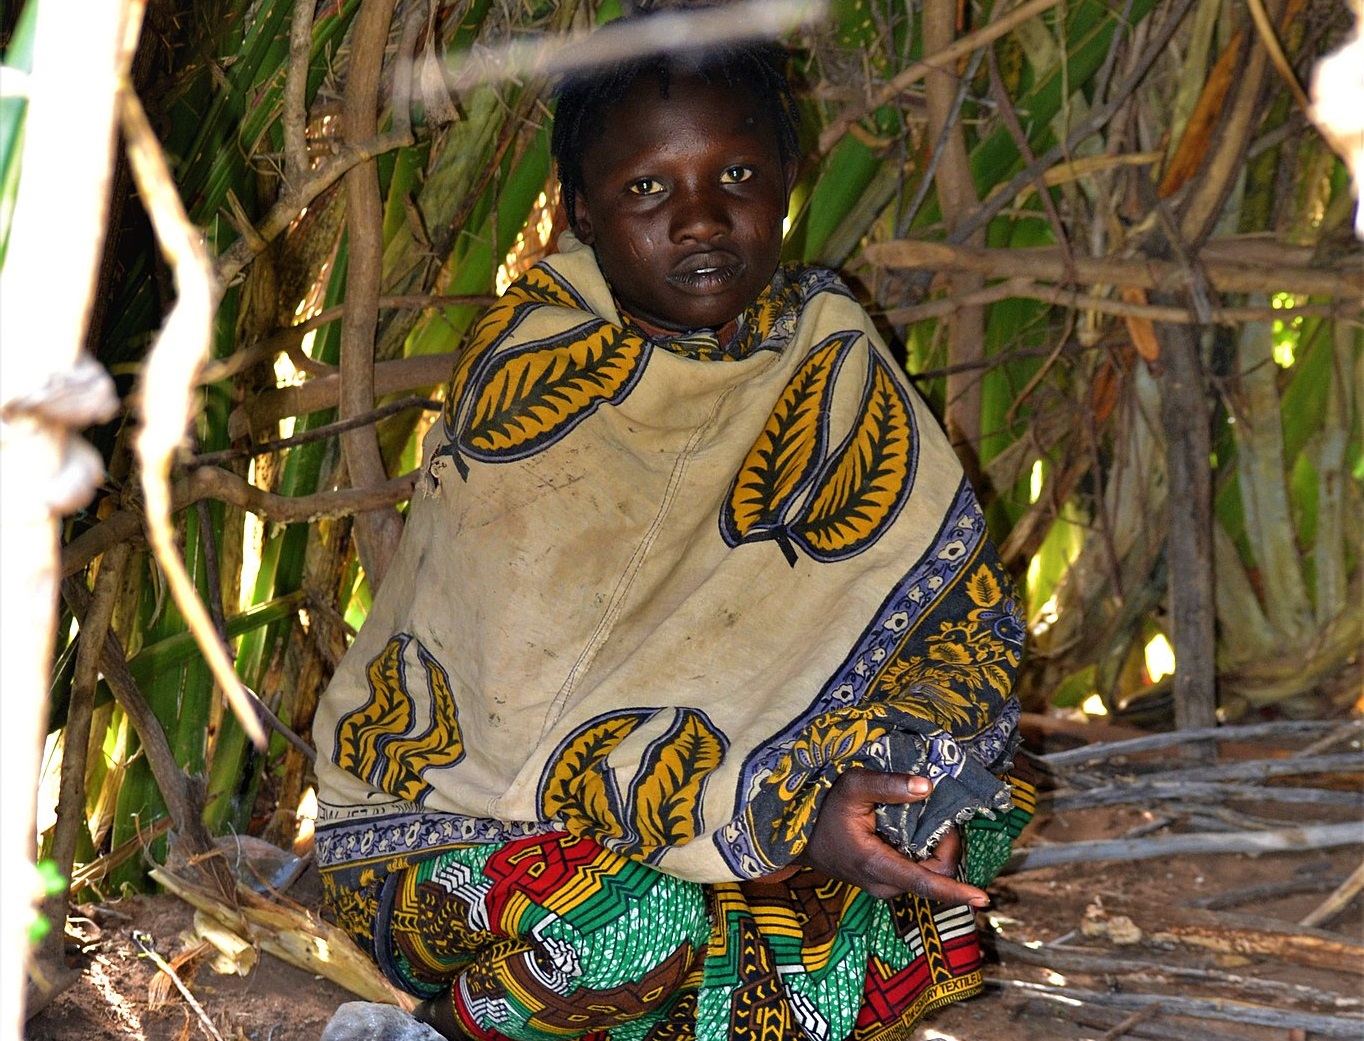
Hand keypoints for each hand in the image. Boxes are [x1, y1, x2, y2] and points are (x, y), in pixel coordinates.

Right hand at [796, 769, 989, 905]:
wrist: (798, 838)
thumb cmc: (824, 810)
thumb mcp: (852, 786)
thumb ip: (888, 785)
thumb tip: (928, 787)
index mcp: (876, 864)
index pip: (924, 883)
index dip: (956, 891)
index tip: (983, 898)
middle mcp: (883, 884)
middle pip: (934, 875)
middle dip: (947, 848)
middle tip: (939, 816)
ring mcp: (883, 887)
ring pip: (927, 875)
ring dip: (935, 850)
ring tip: (920, 820)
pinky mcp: (884, 883)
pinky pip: (916, 872)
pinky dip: (923, 853)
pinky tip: (910, 831)